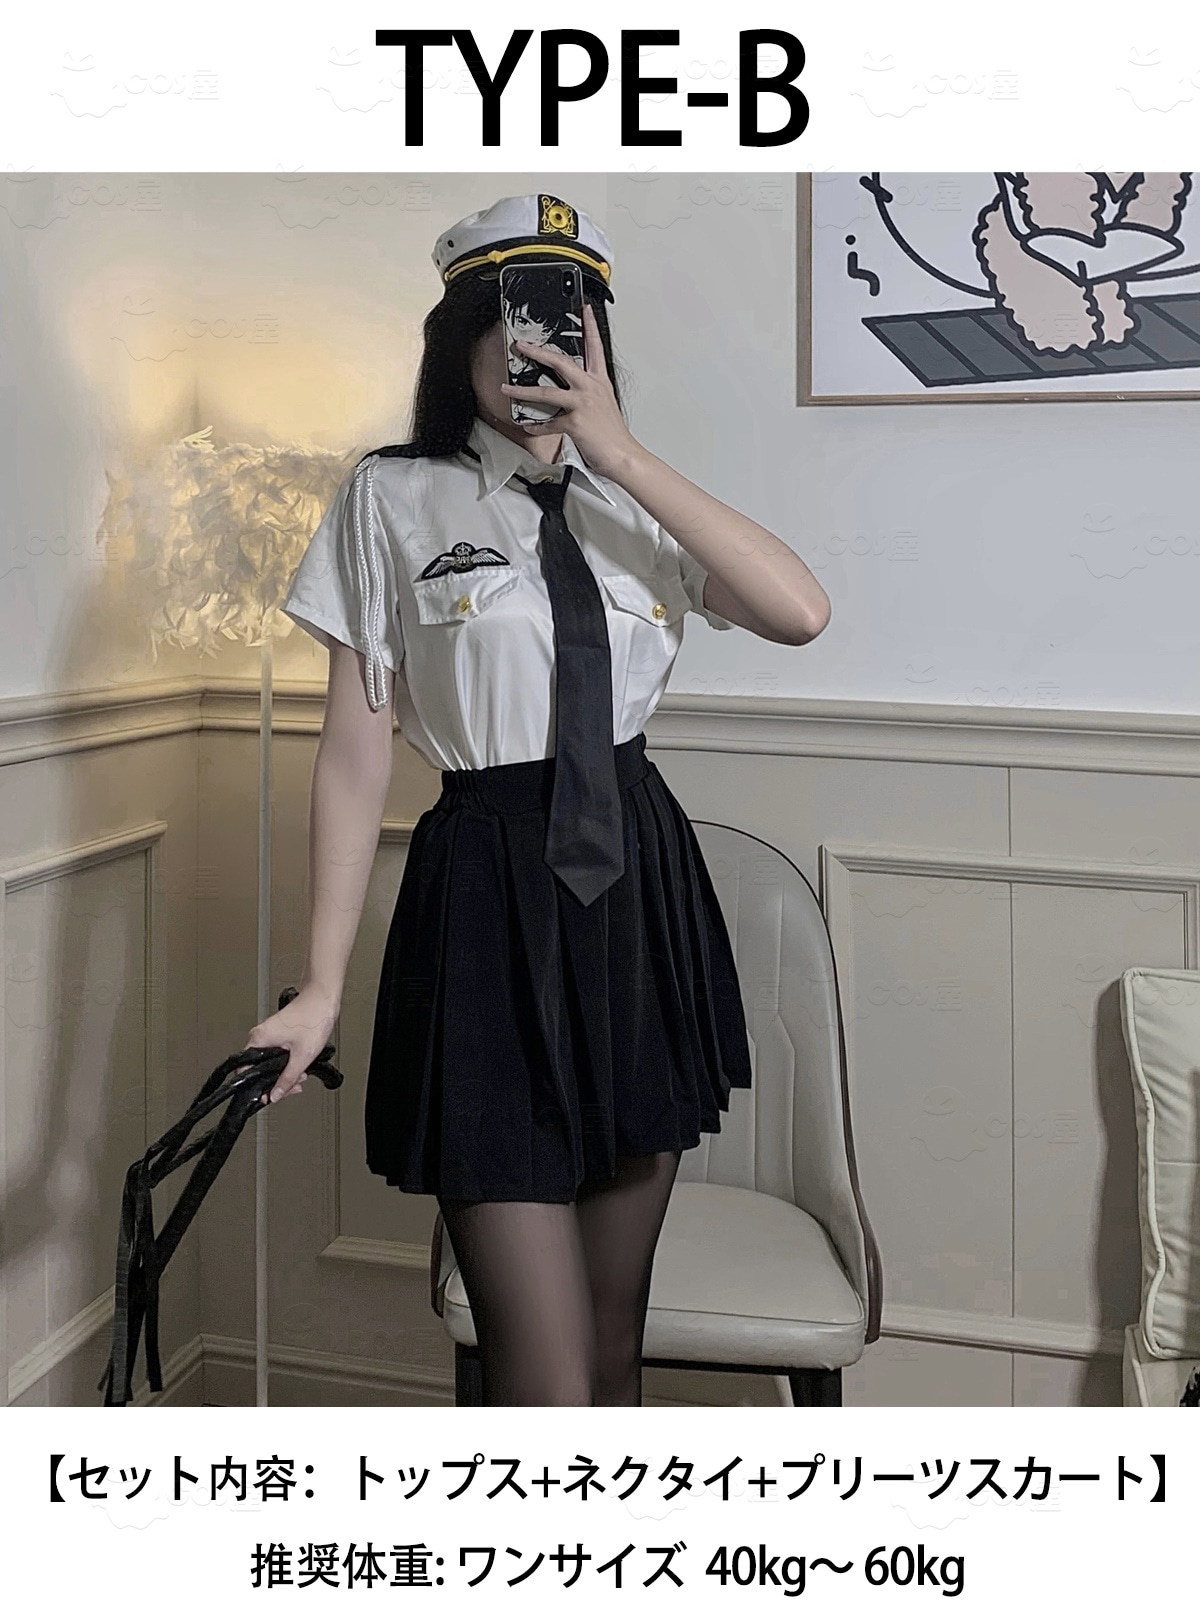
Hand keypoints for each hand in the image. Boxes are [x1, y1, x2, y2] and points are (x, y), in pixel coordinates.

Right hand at [241, 983, 339, 1103]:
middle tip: (293, 1086)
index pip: (246, 1072)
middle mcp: (260, 1036)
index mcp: (259, 1040)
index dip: (260, 1087)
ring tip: (302, 1075)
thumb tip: (276, 1094)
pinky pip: (278, 1054)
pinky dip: (289, 1062)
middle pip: (260, 1069)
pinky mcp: (279, 1033)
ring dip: (286, 1072)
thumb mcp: (302, 1056)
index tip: (270, 1095)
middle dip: (279, 1081)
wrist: (323, 998)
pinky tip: (301, 1065)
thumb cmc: (313, 1017)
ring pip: (271, 1063)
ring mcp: (269, 1034)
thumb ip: (287, 1079)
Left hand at [500, 302, 642, 483]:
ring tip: (507, 388)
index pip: (595, 347)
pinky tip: (528, 426)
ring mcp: (582, 404)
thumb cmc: (613, 434)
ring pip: (546, 391)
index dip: (590, 326)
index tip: (585, 310)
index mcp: (599, 382)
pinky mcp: (574, 422)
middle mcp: (591, 388)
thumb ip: (589, 394)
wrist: (622, 456)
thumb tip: (572, 394)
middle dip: (537, 352)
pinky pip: (548, 423)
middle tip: (521, 345)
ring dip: (522, 390)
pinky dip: (536, 426)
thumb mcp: (604, 406)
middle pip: (561, 362)